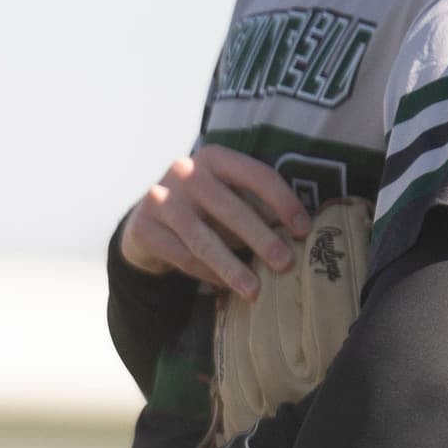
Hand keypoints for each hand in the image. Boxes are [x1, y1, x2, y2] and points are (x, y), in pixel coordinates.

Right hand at [121, 145, 308, 295]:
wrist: (148, 219)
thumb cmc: (205, 207)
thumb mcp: (231, 196)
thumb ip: (259, 206)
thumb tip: (299, 232)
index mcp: (214, 158)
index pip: (257, 176)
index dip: (284, 203)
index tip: (303, 231)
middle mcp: (184, 172)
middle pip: (230, 208)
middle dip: (260, 238)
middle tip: (285, 263)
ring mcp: (160, 199)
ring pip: (202, 239)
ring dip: (232, 267)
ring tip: (255, 290)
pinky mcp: (144, 227)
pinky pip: (183, 257)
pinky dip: (208, 274)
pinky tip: (227, 287)